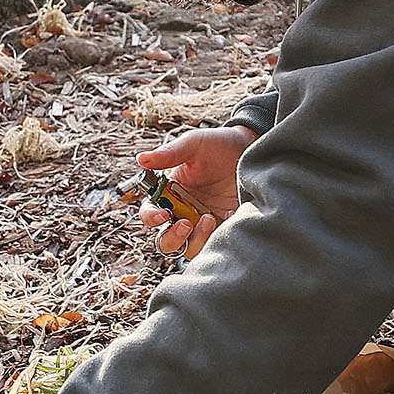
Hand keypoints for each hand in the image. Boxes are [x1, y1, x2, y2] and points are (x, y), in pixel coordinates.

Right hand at [136, 124, 251, 258]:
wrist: (252, 149)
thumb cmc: (218, 144)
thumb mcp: (194, 144)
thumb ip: (169, 153)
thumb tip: (141, 159)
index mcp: (170, 193)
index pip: (150, 213)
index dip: (151, 217)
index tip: (164, 214)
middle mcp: (183, 212)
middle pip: (166, 240)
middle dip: (172, 238)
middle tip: (186, 224)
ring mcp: (204, 223)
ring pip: (188, 248)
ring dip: (195, 240)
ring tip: (209, 218)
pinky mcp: (224, 229)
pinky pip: (214, 246)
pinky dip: (217, 240)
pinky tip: (228, 218)